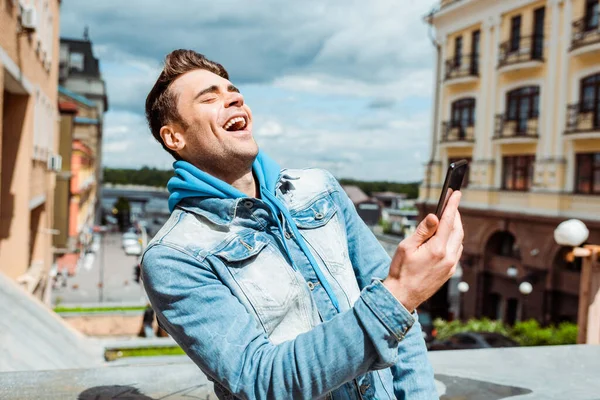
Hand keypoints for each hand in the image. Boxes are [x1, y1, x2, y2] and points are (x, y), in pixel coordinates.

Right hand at [383, 191, 463, 312]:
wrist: (403, 296)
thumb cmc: (401, 271)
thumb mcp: (407, 246)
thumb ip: (423, 230)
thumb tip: (435, 216)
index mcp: (437, 249)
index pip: (448, 221)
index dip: (452, 205)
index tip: (456, 193)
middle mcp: (448, 257)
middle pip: (458, 230)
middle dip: (455, 215)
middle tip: (451, 204)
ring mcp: (451, 266)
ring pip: (459, 240)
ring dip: (455, 228)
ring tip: (447, 219)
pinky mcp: (450, 272)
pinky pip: (457, 251)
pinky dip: (454, 240)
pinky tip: (446, 237)